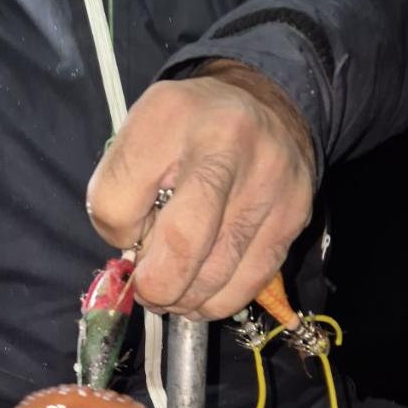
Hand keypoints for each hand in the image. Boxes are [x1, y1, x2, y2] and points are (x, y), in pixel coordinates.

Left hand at [85, 62, 316, 320]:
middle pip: (179, 245)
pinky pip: (249, 282)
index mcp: (169, 116)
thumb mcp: (137, 139)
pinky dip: (218, 300)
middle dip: (155, 285)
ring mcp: (268, 180)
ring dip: (185, 297)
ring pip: (215, 274)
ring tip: (176, 287)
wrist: (264, 107)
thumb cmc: (186, 132)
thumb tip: (139, 266)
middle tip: (148, 289)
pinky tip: (203, 291)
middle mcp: (226, 143)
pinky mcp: (294, 213)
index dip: (113, 233)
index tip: (127, 227)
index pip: (115, 203)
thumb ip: (121, 195)